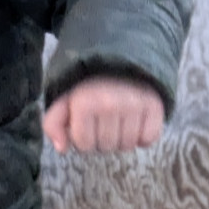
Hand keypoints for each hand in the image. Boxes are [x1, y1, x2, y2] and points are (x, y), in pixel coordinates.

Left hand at [42, 75, 164, 153]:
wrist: (121, 58)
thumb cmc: (89, 85)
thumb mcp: (64, 99)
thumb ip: (53, 124)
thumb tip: (62, 149)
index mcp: (85, 103)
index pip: (84, 146)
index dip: (83, 139)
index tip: (86, 123)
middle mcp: (110, 104)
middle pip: (106, 147)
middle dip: (102, 139)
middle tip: (103, 119)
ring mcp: (135, 105)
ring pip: (127, 146)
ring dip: (121, 138)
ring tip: (118, 119)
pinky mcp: (155, 106)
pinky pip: (148, 139)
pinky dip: (143, 136)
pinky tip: (135, 122)